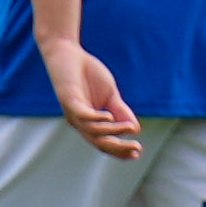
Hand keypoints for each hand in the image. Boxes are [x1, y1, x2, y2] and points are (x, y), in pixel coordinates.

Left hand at [47, 26, 142, 161]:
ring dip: (113, 131)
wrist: (68, 54)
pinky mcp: (69, 100)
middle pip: (98, 142)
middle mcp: (79, 122)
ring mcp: (73, 112)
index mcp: (89, 123)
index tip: (137, 153)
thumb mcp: (109, 95)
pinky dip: (96, 119)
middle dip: (118, 148)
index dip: (119, 150)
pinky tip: (109, 117)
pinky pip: (83, 115)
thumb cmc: (87, 74)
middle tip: (136, 148)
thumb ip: (121, 111)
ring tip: (130, 128)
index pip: (104, 142)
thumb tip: (136, 129)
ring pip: (93, 130)